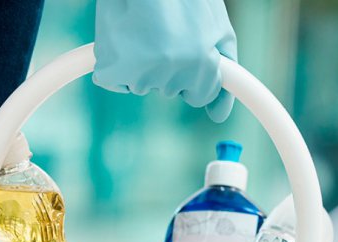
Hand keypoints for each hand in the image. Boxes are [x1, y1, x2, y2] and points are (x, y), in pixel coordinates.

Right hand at [92, 0, 236, 122]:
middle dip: (168, 64)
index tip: (187, 48)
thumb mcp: (218, 30)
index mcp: (200, 64)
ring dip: (141, 62)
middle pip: (169, 89)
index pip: (200, 95)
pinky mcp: (112, 69)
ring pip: (142, 85)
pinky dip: (115, 66)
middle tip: (162, 28)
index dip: (194, 71)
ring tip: (142, 27)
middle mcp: (171, 74)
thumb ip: (225, 75)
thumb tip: (218, 116)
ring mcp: (140, 74)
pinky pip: (114, 82)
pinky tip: (122, 38)